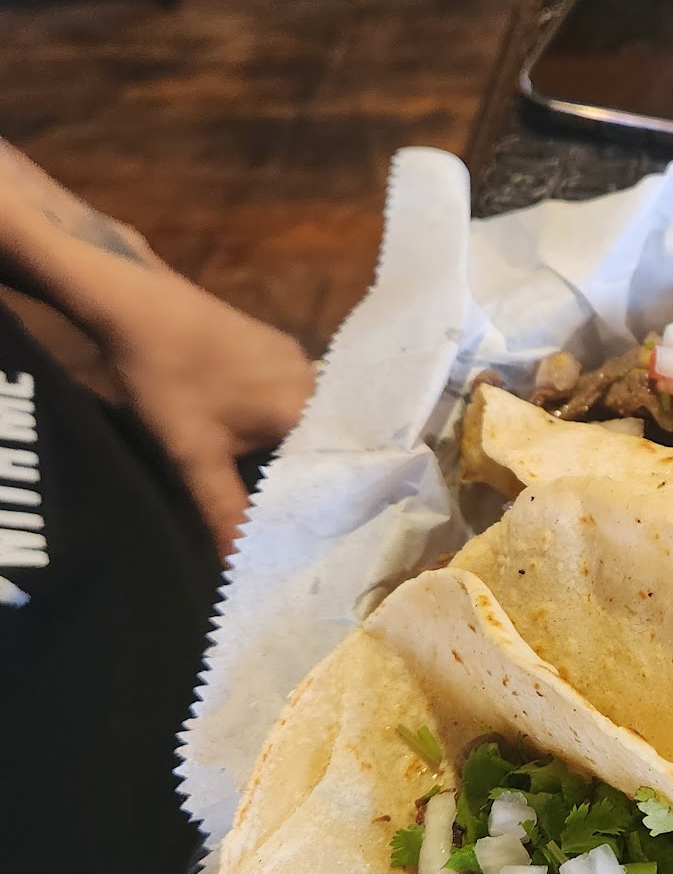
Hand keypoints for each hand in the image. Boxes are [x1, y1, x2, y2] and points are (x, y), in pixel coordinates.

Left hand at [0, 138, 313, 551]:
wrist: (135, 302)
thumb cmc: (166, 378)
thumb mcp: (191, 455)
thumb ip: (225, 513)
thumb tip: (240, 571)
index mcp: (305, 406)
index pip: (337, 468)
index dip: (331, 505)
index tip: (328, 538)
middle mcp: (314, 380)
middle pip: (324, 447)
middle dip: (311, 485)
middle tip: (304, 527)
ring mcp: (295, 360)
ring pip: (307, 424)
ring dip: (294, 457)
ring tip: (283, 498)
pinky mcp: (274, 349)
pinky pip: (292, 401)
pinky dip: (281, 430)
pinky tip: (261, 450)